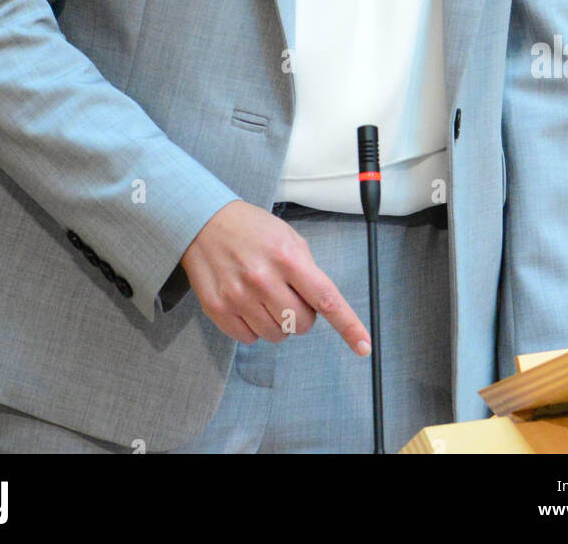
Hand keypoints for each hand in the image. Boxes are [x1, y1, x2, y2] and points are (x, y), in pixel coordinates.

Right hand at [180, 198, 371, 354]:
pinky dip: (254, 327)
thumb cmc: (251, 229)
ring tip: (265, 296)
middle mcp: (263, 278)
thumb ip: (306, 270)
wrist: (203, 221)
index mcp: (287, 257)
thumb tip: (320, 305)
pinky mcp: (218, 309)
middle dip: (303, 316)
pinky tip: (247, 303)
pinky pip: (250, 339)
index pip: (326, 299)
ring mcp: (239, 296)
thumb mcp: (287, 237)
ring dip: (278, 323)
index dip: (348, 325)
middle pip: (302, 324)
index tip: (363, 345)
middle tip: (289, 295)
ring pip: (277, 335)